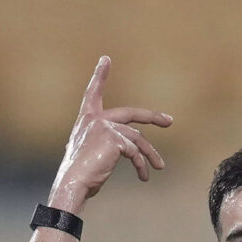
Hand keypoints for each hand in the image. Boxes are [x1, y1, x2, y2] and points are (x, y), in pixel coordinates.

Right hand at [48, 56, 172, 211]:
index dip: (100, 76)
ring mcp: (105, 127)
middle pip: (131, 114)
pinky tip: (143, 176)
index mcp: (86, 120)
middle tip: (169, 121)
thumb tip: (136, 144)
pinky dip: (141, 165)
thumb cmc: (81, 174)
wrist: (73, 183)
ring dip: (150, 154)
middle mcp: (95, 119)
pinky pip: (135, 151)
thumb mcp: (94, 152)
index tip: (106, 59)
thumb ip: (110, 142)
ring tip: (159, 167)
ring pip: (138, 139)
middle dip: (152, 116)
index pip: (93, 93)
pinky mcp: (115, 138)